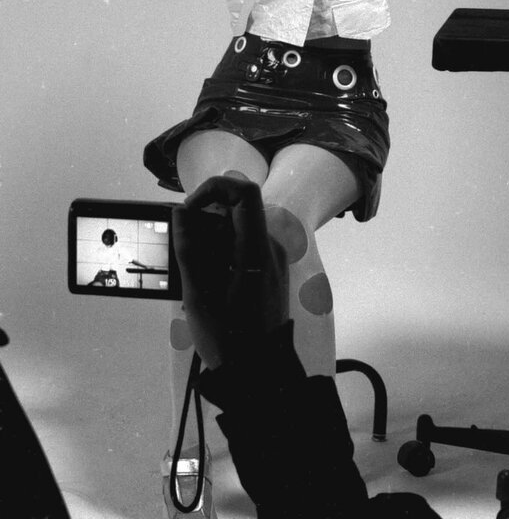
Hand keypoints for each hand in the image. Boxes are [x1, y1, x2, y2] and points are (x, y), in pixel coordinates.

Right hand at [172, 176, 288, 368]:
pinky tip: (209, 281)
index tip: (189, 209)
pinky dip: (222, 252)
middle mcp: (270, 248)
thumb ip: (188, 250)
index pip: (244, 192)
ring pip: (238, 229)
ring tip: (196, 275)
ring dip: (212, 240)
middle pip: (237, 211)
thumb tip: (180, 213)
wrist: (261, 375)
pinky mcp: (270, 271)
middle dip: (206, 221)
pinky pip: (244, 246)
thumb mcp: (198, 296)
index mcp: (256, 250)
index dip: (214, 188)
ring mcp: (273, 260)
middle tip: (185, 249)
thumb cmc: (229, 339)